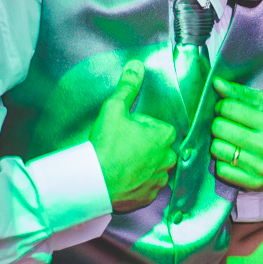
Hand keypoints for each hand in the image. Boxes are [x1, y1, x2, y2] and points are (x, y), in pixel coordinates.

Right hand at [89, 61, 177, 212]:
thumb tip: (136, 66)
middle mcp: (168, 159)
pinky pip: (147, 186)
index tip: (125, 130)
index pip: (158, 127)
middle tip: (121, 147)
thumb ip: (128, 86)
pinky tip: (122, 178)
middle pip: (158, 147)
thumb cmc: (106, 145)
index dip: (140, 127)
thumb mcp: (114, 108)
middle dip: (143, 146)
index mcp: (165, 136)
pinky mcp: (149, 197)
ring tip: (120, 163)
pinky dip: (137, 183)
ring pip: (154, 167)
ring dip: (142, 165)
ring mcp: (159, 180)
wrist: (94, 182)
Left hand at [210, 78, 262, 191]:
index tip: (224, 110)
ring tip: (228, 143)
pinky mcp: (252, 184)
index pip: (228, 108)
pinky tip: (232, 159)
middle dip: (217, 125)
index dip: (221, 107)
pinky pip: (221, 169)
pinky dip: (222, 163)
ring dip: (217, 144)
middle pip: (219, 128)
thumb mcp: (261, 107)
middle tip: (225, 127)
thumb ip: (239, 93)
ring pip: (217, 149)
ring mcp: (260, 167)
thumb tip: (216, 83)